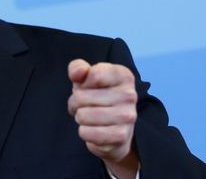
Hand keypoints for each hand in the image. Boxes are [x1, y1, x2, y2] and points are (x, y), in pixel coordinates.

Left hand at [68, 59, 138, 177]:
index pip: (94, 75)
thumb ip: (77, 68)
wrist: (115, 128)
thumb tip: (79, 72)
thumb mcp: (86, 77)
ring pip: (82, 116)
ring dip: (80, 118)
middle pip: (81, 97)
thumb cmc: (97, 96)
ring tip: (89, 117)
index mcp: (123, 76)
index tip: (87, 86)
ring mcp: (127, 117)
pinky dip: (84, 133)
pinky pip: (86, 133)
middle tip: (85, 105)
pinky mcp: (121, 136)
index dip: (81, 83)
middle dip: (76, 102)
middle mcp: (129, 95)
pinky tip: (94, 129)